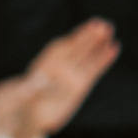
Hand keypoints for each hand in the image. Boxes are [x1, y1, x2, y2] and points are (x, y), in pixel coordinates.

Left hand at [10, 19, 119, 137]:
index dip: (74, 39)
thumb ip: (28, 92)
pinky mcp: (82, 83)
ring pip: (87, 55)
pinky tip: (114, 47)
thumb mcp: (23, 98)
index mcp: (45, 67)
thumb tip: (35, 84)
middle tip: (102, 25)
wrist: (32, 112)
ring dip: (98, 43)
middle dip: (88, 37)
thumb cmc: (25, 103)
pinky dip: (104, 58)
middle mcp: (60, 67)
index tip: (88, 29)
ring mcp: (71, 74)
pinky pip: (95, 69)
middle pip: (76, 49)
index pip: (62, 50)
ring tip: (109, 28)